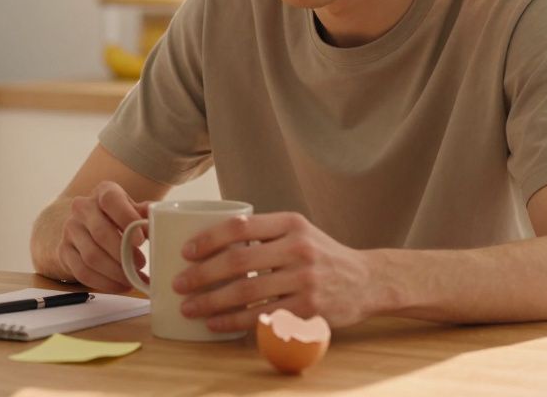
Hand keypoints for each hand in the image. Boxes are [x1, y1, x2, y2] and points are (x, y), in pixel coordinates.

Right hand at [55, 181, 150, 292]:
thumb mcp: (132, 210)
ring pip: (92, 256)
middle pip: (100, 233)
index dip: (126, 219)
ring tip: (133, 279)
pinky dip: (104, 283)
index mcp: (103, 192)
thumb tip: (161, 223)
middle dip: (123, 253)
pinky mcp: (64, 251)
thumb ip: (146, 215)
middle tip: (140, 265)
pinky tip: (120, 286)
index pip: (111, 201)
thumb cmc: (118, 218)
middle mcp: (82, 207)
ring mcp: (71, 229)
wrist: (87, 227)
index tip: (141, 240)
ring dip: (115, 272)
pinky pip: (82, 272)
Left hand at [173, 212, 376, 332]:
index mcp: (291, 223)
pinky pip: (262, 316)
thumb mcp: (298, 231)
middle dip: (201, 275)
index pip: (240, 226)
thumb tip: (209, 240)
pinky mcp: (309, 308)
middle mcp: (299, 248)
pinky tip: (215, 323)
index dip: (208, 239)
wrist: (367, 280)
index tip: (185, 252)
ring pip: (246, 293)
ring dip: (211, 302)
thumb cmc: (321, 255)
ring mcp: (305, 280)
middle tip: (178, 284)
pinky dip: (233, 322)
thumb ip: (263, 233)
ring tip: (189, 307)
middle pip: (238, 261)